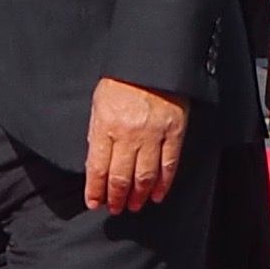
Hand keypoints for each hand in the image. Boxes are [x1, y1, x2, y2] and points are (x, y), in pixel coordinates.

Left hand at [84, 79, 186, 214]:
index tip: (94, 203)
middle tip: (115, 209)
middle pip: (121, 177)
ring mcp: (154, 135)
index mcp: (106, 126)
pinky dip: (163, 184)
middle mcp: (129, 135)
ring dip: (138, 195)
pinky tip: (156, 194)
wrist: (151, 60)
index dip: (95, 190)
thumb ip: (97, 134)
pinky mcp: (175, 132)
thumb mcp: (98, 104)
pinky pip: (169, 164)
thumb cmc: (121, 81)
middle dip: (116, 198)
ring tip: (134, 206)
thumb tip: (95, 164)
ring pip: (145, 176)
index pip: (97, 168)